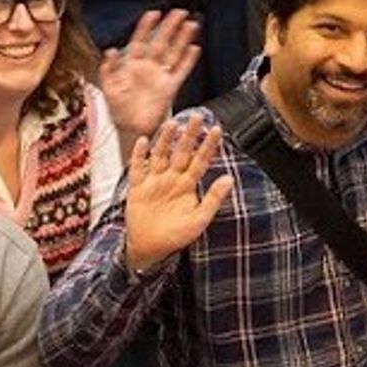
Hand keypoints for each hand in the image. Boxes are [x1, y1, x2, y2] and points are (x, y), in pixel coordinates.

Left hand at [96, 10, 200, 139]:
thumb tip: (110, 50)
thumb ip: (108, 70)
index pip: (140, 41)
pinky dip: (188, 61)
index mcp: (132, 66)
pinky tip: (194, 49)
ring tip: (191, 25)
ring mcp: (160, 77)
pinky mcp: (169, 88)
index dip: (146, 27)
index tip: (153, 13)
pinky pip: (181, 71)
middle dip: (170, 27)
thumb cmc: (119, 110)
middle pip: (161, 42)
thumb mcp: (108, 89)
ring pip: (173, 53)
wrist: (131, 130)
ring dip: (182, 39)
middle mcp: (148, 68)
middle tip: (179, 12)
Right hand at [116, 110, 236, 271]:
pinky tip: (143, 142)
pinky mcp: (137, 187)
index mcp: (188, 184)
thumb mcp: (199, 220)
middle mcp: (172, 178)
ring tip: (172, 125)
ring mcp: (154, 181)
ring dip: (166, 140)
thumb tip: (229, 178)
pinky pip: (138, 168)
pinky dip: (139, 155)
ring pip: (160, 155)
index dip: (208, 146)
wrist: (150, 248)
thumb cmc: (176, 235)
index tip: (217, 130)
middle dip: (190, 135)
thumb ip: (213, 199)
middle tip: (197, 117)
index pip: (200, 161)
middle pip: (181, 152)